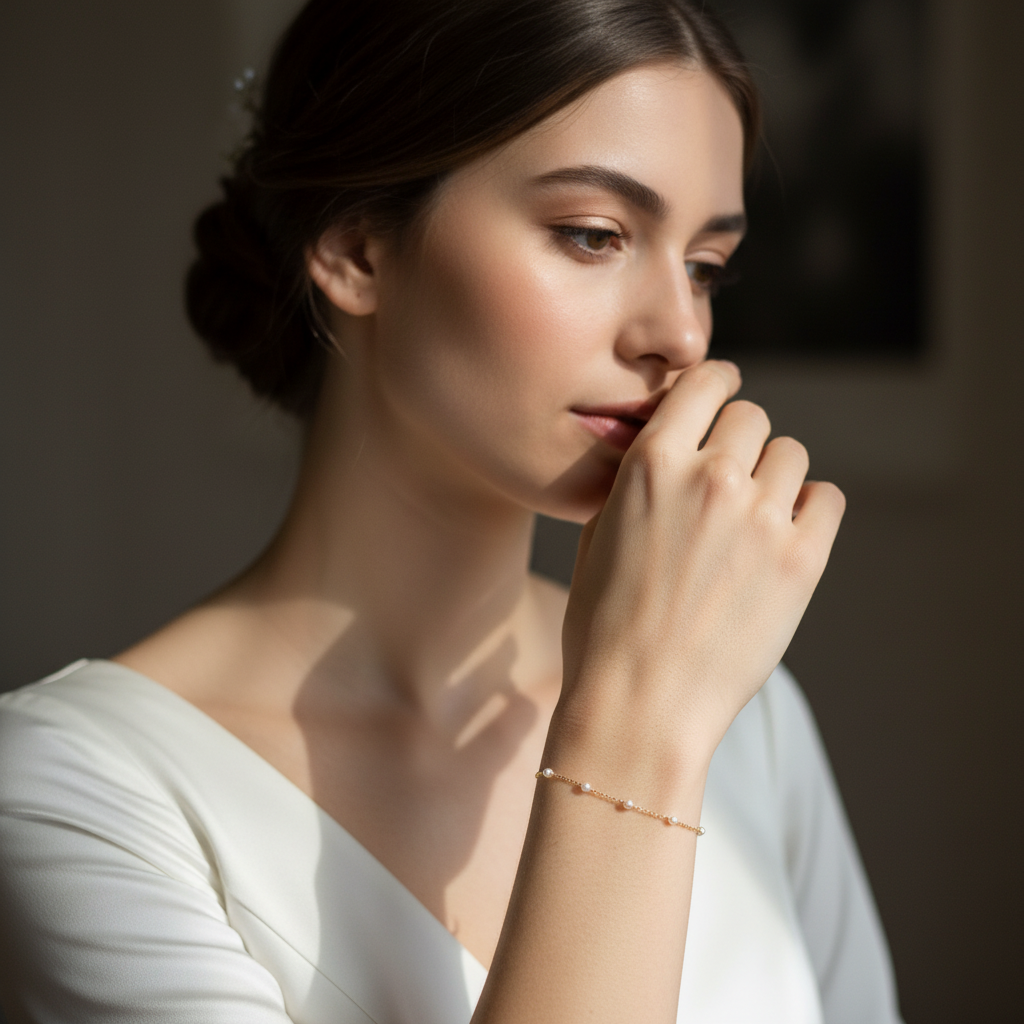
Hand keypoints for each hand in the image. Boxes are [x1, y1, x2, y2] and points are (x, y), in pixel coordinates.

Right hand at [558, 360, 845, 775]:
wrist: (638, 704)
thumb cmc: (604, 626)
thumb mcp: (598, 535)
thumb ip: (639, 481)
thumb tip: (672, 450)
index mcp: (652, 464)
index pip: (705, 382)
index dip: (717, 385)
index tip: (723, 396)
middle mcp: (711, 478)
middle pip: (752, 417)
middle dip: (740, 441)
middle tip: (729, 479)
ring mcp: (762, 519)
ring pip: (791, 454)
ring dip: (774, 476)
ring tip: (753, 518)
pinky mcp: (802, 561)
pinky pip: (827, 499)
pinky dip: (808, 510)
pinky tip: (783, 536)